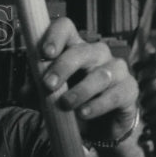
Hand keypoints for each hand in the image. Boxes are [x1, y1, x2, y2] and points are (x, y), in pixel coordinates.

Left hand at [39, 18, 138, 143]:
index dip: (55, 36)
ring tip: (66, 105)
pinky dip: (98, 104)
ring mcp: (116, 70)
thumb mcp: (47, 98)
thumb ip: (35, 91)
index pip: (66, 28)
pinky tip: (84, 113)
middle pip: (82, 51)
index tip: (45, 54)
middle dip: (63, 67)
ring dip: (81, 90)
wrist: (97, 128)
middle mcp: (97, 54)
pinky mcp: (129, 89)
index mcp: (73, 49)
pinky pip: (116, 94)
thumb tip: (26, 88)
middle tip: (48, 85)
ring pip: (101, 74)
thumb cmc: (70, 104)